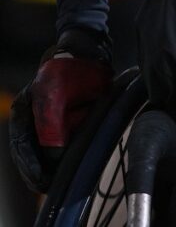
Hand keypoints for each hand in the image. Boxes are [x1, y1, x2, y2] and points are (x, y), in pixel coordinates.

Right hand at [9, 29, 112, 191]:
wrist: (88, 54)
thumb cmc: (68, 69)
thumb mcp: (54, 93)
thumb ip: (50, 122)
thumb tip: (54, 152)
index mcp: (24, 114)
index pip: (22, 148)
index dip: (30, 167)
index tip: (40, 182)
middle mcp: (35, 121)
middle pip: (33, 155)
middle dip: (40, 173)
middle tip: (50, 187)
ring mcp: (51, 122)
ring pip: (49, 152)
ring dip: (54, 166)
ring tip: (59, 183)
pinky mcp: (68, 122)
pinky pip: (66, 145)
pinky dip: (68, 157)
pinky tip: (75, 168)